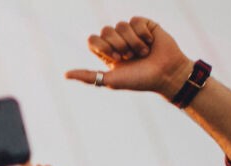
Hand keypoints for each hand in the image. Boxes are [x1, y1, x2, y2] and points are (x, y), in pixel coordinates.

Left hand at [64, 17, 193, 99]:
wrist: (166, 74)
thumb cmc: (139, 80)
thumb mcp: (111, 80)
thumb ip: (88, 76)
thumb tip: (65, 74)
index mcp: (107, 53)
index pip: (93, 39)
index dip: (103, 46)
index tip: (115, 58)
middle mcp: (118, 41)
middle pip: (106, 30)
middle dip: (118, 45)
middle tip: (130, 57)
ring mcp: (131, 32)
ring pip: (121, 25)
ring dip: (132, 42)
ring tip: (142, 53)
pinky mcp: (145, 25)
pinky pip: (136, 20)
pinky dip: (143, 33)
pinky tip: (150, 42)